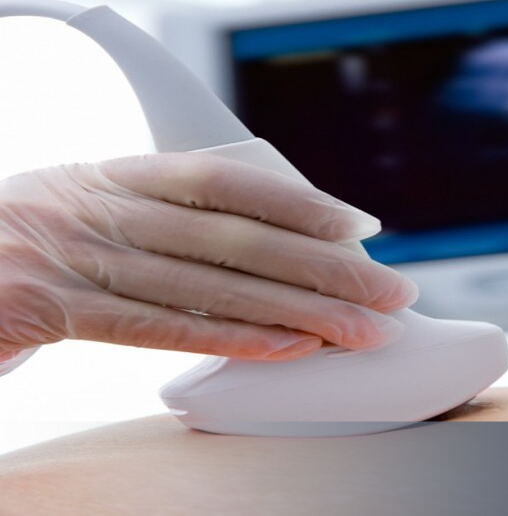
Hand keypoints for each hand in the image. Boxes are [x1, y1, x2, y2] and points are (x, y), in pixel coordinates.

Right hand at [0, 154, 417, 360]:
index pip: (224, 181)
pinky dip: (233, 339)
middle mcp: (103, 209)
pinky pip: (160, 329)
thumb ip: (163, 217)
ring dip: (299, 312)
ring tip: (361, 332)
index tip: (358, 226)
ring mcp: (77, 259)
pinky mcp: (52, 309)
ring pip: (211, 286)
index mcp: (116, 175)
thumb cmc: (27, 242)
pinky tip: (289, 348)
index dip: (297, 202)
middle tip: (391, 292)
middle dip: (324, 268)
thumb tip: (267, 245)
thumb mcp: (89, 206)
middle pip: (236, 239)